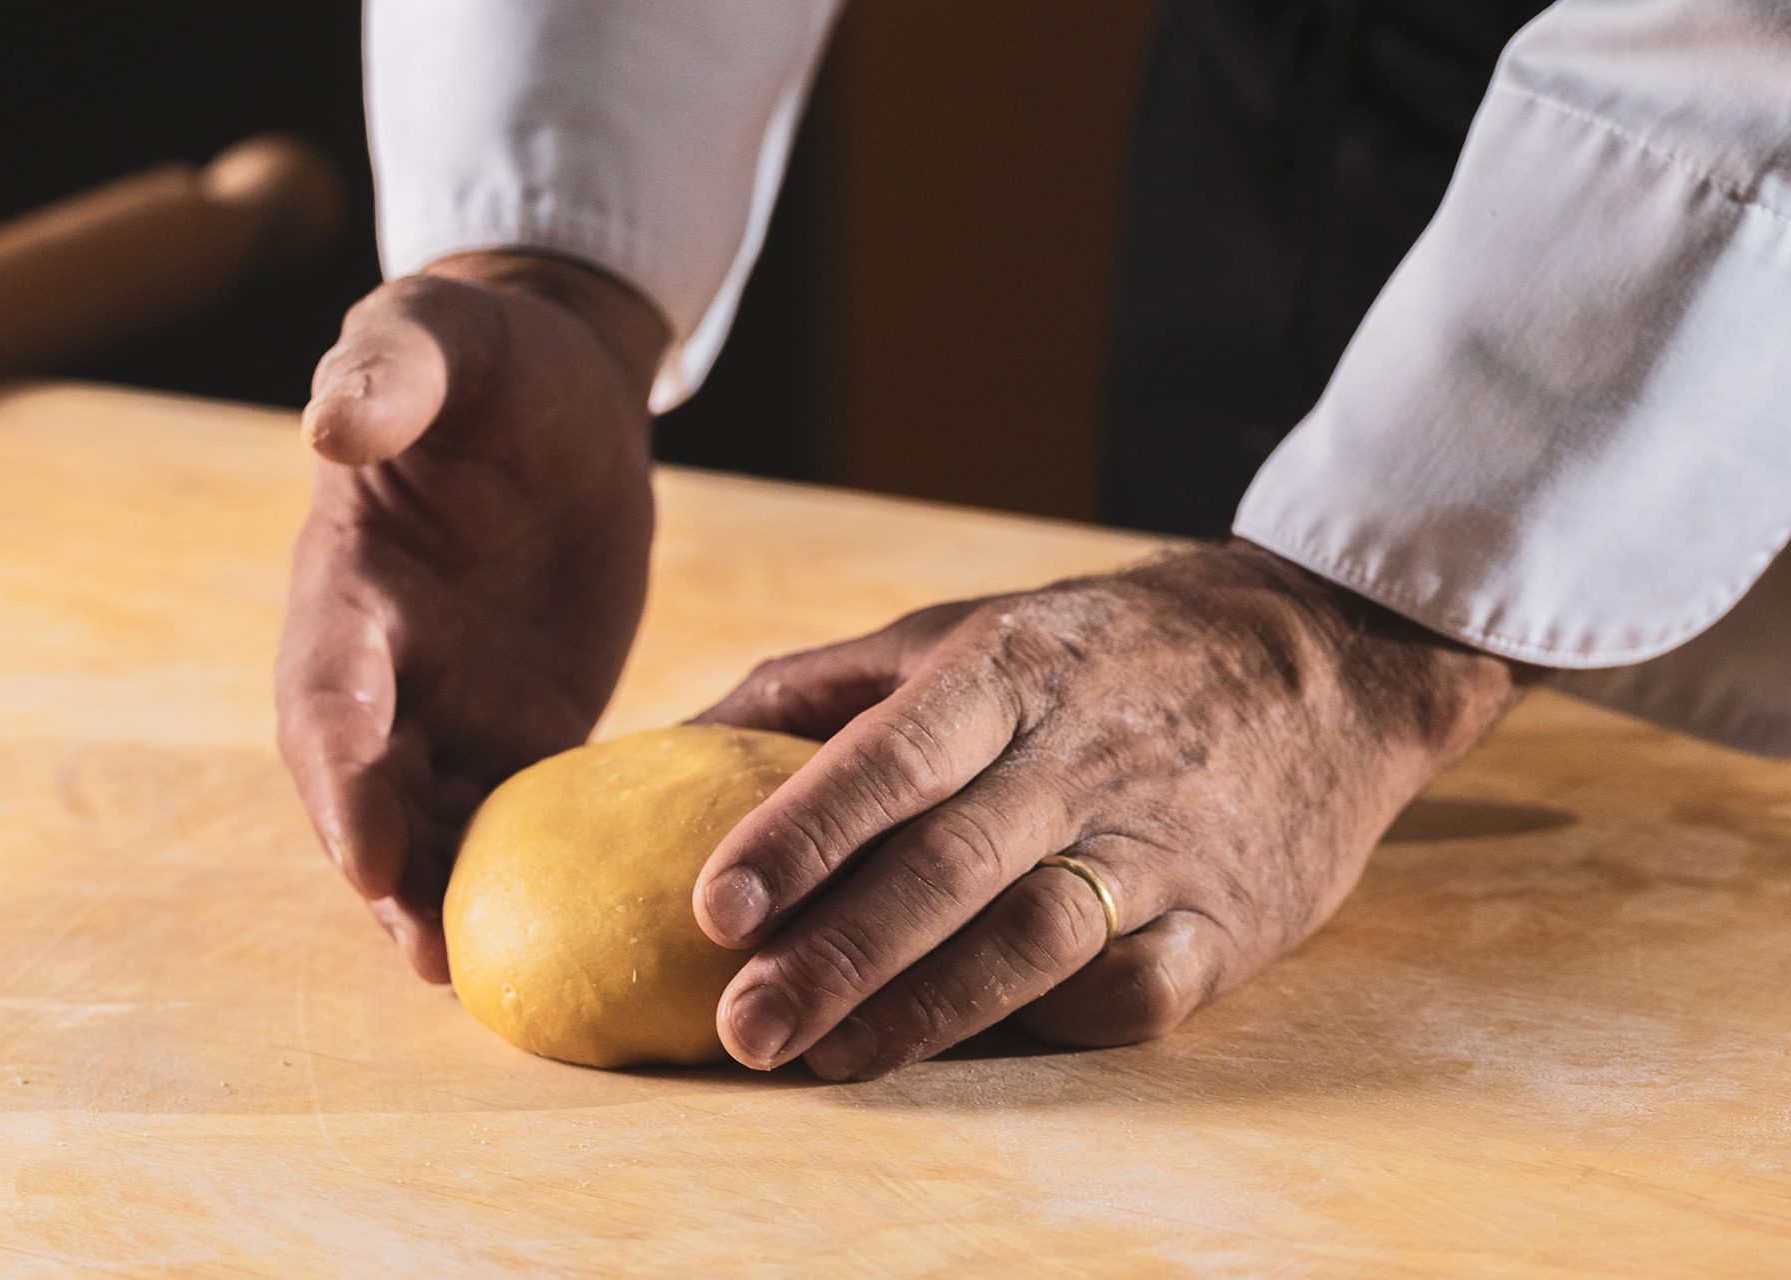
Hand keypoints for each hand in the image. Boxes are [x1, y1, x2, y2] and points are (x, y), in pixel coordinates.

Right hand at [276, 251, 667, 980]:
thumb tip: (332, 424)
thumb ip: (390, 373)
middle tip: (430, 953)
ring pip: (438, 818)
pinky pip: (522, 806)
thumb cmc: (484, 359)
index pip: (329, 696)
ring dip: (450, 893)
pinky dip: (531, 866)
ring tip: (486, 975)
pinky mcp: (527, 717)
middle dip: (389, 873)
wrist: (556, 398)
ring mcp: (455, 698)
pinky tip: (572, 925)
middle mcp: (388, 663)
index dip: (342, 779)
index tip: (365, 854)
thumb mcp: (436, 338)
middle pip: (371, 791)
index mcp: (350, 584)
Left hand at [691, 542, 1528, 1077]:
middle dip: (839, 954)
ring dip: (926, 1010)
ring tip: (828, 1060)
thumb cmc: (1096, 650)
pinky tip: (975, 1045)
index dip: (802, 832)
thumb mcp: (962, 627)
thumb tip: (663, 742)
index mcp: (1009, 672)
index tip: (715, 905)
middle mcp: (1082, 757)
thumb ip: (815, 684)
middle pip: (949, 865)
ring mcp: (1161, 844)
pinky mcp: (1227, 923)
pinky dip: (1051, 1024)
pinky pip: (1133, 991)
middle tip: (743, 1026)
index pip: (894, 755)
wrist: (1325, 658)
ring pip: (1033, 940)